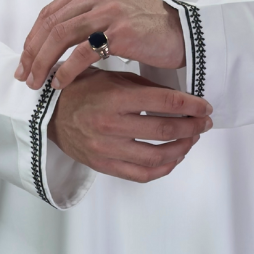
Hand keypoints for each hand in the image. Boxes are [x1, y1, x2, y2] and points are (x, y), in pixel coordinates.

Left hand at [15, 0, 184, 90]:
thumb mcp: (109, 14)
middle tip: (24, 76)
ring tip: (37, 83)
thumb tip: (49, 43)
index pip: (49, 13)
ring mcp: (108, 11)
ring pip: (60, 36)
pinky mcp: (120, 31)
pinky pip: (82, 52)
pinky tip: (60, 83)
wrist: (181, 33)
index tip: (24, 61)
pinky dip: (67, 69)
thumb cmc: (146, 29)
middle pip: (50, 24)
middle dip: (32, 53)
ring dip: (44, 63)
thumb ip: (82, 20)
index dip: (32, 39)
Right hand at [48, 68, 212, 182]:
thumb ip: (146, 88)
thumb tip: (183, 100)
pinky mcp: (103, 165)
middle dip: (192, 127)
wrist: (48, 114)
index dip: (192, 106)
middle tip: (204, 124)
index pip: (165, 102)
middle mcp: (110, 124)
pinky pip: (141, 174)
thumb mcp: (113, 78)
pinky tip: (173, 158)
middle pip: (165, 130)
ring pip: (157, 155)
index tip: (206, 108)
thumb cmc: (82, 91)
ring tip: (191, 140)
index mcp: (115, 97)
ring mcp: (106, 148)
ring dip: (182, 148)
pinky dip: (163, 168)